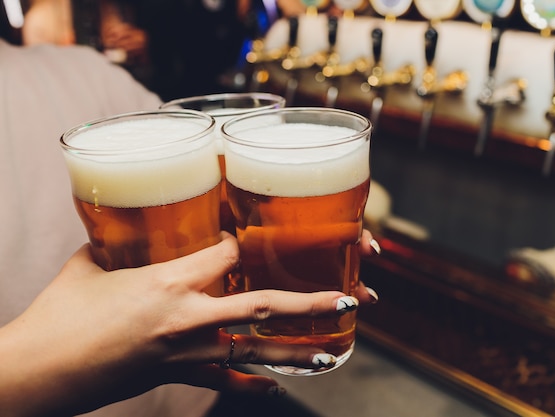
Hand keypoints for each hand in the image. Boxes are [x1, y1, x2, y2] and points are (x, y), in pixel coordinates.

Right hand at [0, 233, 360, 415]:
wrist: (40, 373)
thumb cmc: (60, 314)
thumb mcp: (91, 265)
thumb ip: (119, 244)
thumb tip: (126, 227)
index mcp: (168, 282)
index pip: (228, 253)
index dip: (246, 240)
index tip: (257, 234)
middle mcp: (188, 317)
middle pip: (263, 306)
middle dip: (309, 302)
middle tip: (347, 298)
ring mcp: (187, 352)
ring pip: (254, 349)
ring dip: (296, 348)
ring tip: (332, 350)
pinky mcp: (176, 375)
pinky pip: (223, 381)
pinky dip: (251, 384)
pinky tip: (276, 388)